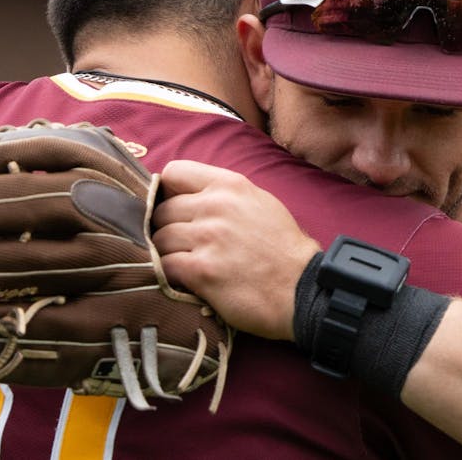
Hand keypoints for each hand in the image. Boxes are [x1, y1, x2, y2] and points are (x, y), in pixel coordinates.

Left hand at [153, 160, 320, 340]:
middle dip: (165, 228)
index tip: (174, 209)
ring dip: (166, 253)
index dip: (167, 192)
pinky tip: (185, 279)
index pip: (174, 173)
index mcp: (230, 185)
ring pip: (158, 238)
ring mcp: (207, 238)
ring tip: (184, 264)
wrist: (302, 288)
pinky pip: (164, 265)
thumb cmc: (283, 248)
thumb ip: (223, 194)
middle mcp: (216, 206)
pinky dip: (169, 273)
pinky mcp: (201, 270)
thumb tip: (186, 196)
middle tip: (180, 244)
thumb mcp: (259, 202)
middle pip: (161, 210)